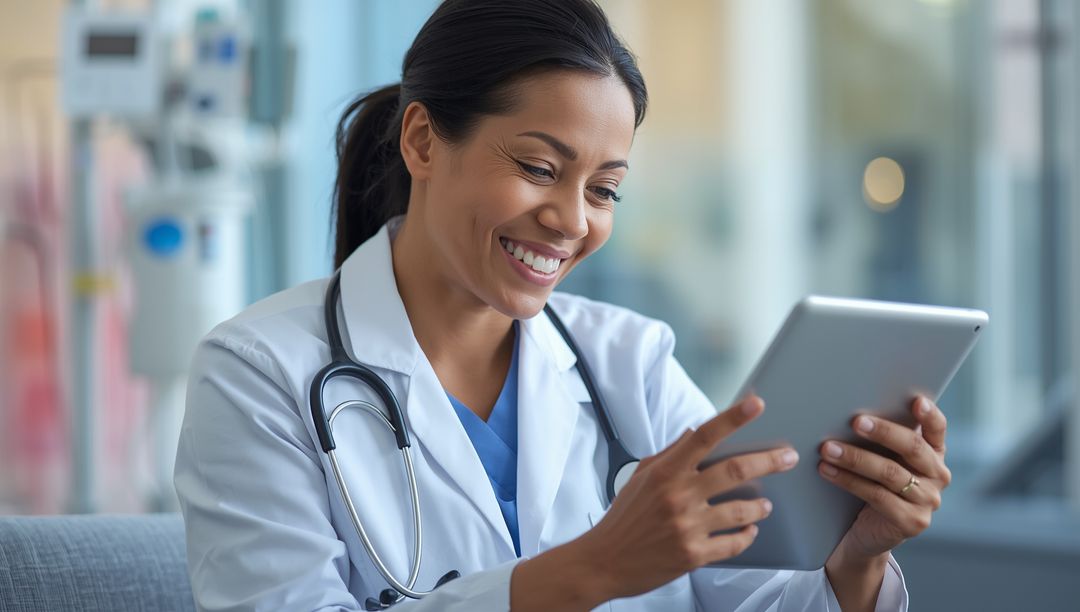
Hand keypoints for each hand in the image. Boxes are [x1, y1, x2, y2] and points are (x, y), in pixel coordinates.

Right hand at [580, 395, 798, 600]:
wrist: (604, 561)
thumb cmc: (623, 518)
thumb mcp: (640, 477)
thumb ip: (670, 453)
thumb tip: (694, 432)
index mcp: (665, 472)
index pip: (704, 436)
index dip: (733, 417)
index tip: (756, 404)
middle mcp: (678, 496)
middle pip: (736, 471)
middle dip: (769, 461)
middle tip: (788, 457)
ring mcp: (687, 527)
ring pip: (742, 509)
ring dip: (760, 506)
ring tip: (766, 505)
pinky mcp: (694, 554)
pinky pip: (734, 543)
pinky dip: (747, 535)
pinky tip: (749, 530)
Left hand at [818, 395, 951, 561]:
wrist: (868, 533)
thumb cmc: (874, 483)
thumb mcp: (883, 459)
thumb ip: (882, 440)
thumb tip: (851, 408)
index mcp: (934, 454)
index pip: (938, 430)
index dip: (930, 415)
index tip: (916, 401)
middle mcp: (938, 476)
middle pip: (913, 448)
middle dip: (883, 432)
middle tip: (855, 421)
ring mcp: (928, 501)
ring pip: (890, 473)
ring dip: (855, 458)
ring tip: (827, 448)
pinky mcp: (912, 522)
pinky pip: (877, 495)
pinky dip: (848, 481)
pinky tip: (827, 470)